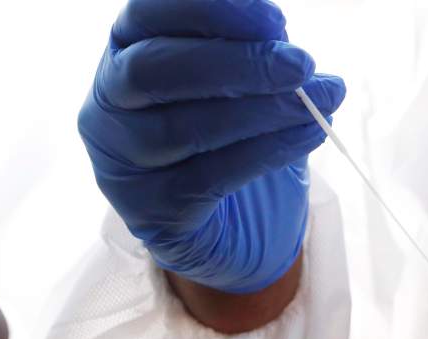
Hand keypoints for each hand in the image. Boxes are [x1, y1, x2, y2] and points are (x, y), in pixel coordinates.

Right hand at [78, 0, 345, 292]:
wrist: (228, 227)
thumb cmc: (230, 141)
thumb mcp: (241, 85)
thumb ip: (250, 54)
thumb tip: (279, 35)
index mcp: (125, 51)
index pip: (148, 15)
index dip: (207, 11)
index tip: (273, 18)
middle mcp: (109, 102)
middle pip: (154, 70)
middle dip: (237, 63)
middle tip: (301, 64)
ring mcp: (122, 160)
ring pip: (186, 128)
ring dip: (263, 111)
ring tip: (318, 103)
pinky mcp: (151, 210)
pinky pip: (213, 176)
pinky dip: (269, 151)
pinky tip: (309, 135)